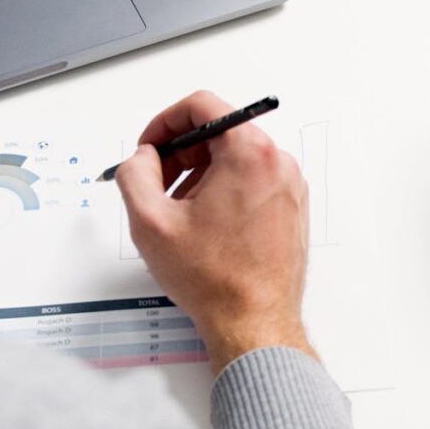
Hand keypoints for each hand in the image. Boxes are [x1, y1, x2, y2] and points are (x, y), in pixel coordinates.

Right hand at [115, 91, 315, 375]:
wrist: (255, 323)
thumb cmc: (215, 279)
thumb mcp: (151, 222)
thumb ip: (136, 174)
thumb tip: (143, 157)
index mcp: (250, 153)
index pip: (202, 106)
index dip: (165, 123)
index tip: (150, 148)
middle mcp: (278, 162)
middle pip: (220, 131)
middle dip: (181, 153)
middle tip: (157, 182)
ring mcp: (290, 185)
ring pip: (236, 157)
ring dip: (201, 174)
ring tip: (180, 211)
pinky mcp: (293, 206)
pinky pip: (254, 179)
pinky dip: (225, 189)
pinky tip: (206, 223)